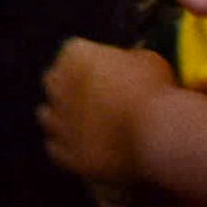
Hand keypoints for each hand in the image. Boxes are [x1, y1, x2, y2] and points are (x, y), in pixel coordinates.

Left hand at [39, 37, 175, 185]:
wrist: (157, 134)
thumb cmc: (158, 92)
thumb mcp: (149, 61)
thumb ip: (130, 58)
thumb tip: (130, 60)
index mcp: (74, 53)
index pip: (75, 55)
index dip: (94, 68)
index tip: (112, 78)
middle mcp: (56, 83)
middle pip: (55, 83)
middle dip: (72, 91)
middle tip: (99, 104)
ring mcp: (57, 120)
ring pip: (49, 117)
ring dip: (65, 120)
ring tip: (93, 129)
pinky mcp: (63, 152)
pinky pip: (57, 149)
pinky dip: (69, 150)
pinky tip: (90, 150)